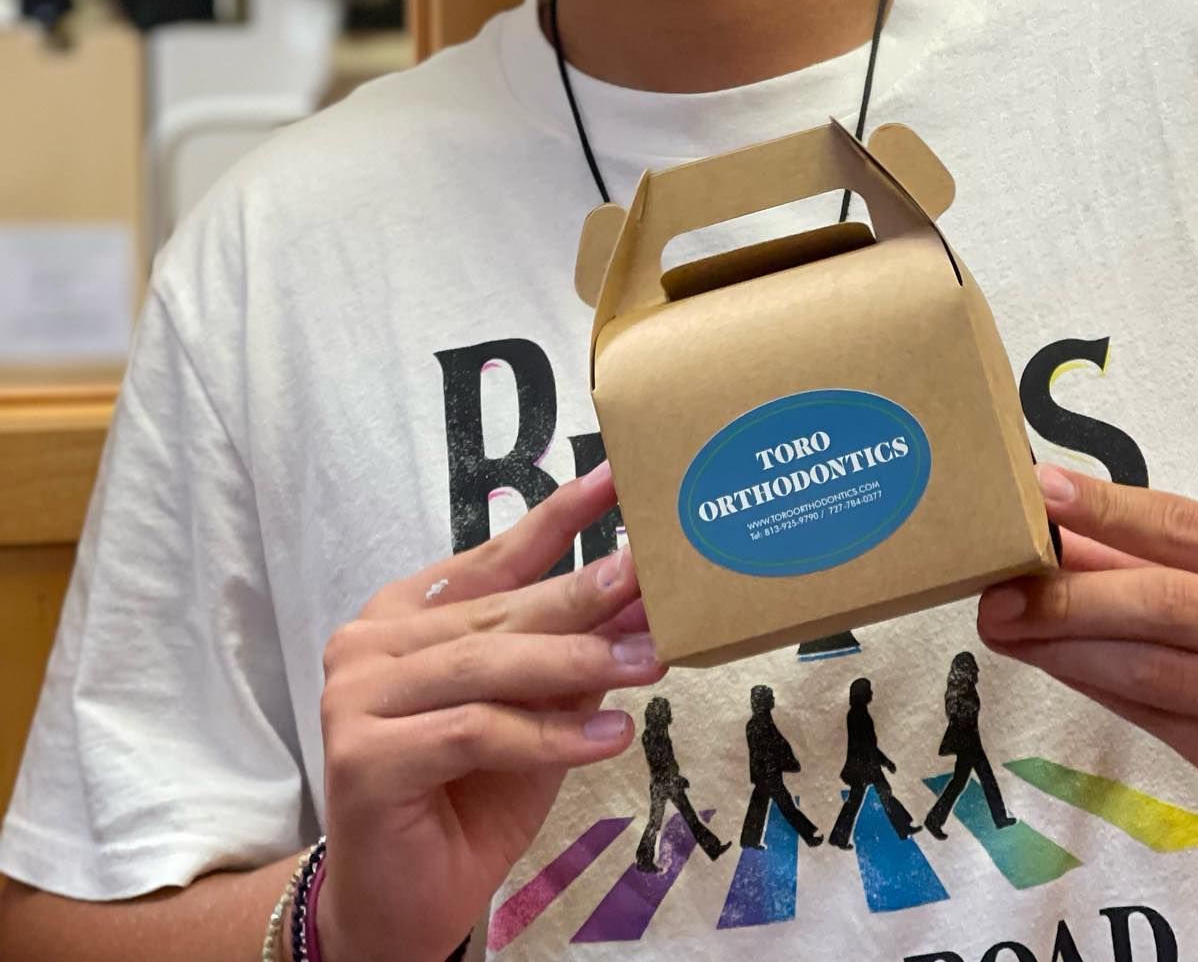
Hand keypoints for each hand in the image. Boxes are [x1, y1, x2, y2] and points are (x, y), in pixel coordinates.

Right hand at [317, 463, 664, 960]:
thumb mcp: (537, 713)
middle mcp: (371, 641)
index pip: (495, 557)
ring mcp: (356, 695)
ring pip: (487, 665)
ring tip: (651, 662)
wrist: (400, 906)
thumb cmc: (468, 798)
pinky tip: (610, 737)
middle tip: (654, 580)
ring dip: (578, 661)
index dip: (558, 518)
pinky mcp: (362, 755)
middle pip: (499, 612)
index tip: (615, 479)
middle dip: (585, 596)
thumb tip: (642, 602)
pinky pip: (475, 729)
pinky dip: (549, 733)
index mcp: (407, 614)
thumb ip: (572, 657)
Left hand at [978, 467, 1197, 845]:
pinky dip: (1100, 690)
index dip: (1109, 512)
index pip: (1192, 530)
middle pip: (1164, 606)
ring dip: (1064, 647)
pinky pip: (1162, 726)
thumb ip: (1186, 554)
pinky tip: (1058, 665)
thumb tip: (1073, 524)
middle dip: (1067, 594)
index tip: (1040, 493)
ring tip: (1007, 625)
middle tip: (997, 586)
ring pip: (1152, 674)